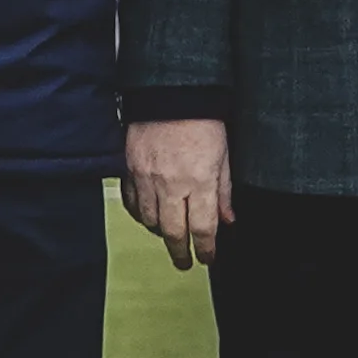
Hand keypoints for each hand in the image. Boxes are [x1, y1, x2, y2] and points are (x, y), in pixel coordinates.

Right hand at [122, 118, 233, 268]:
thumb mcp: (224, 156)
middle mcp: (171, 185)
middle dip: (181, 253)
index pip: (203, 228)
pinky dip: (140, 215)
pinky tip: (149, 216)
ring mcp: (147, 179)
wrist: (170, 94)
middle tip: (185, 263)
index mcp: (199, 182)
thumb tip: (227, 219)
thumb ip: (224, 191)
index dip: (206, 250)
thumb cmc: (202, 120)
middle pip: (174, 233)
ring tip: (170, 237)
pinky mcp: (130, 170)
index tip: (207, 259)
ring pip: (150, 221)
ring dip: (161, 233)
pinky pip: (132, 203)